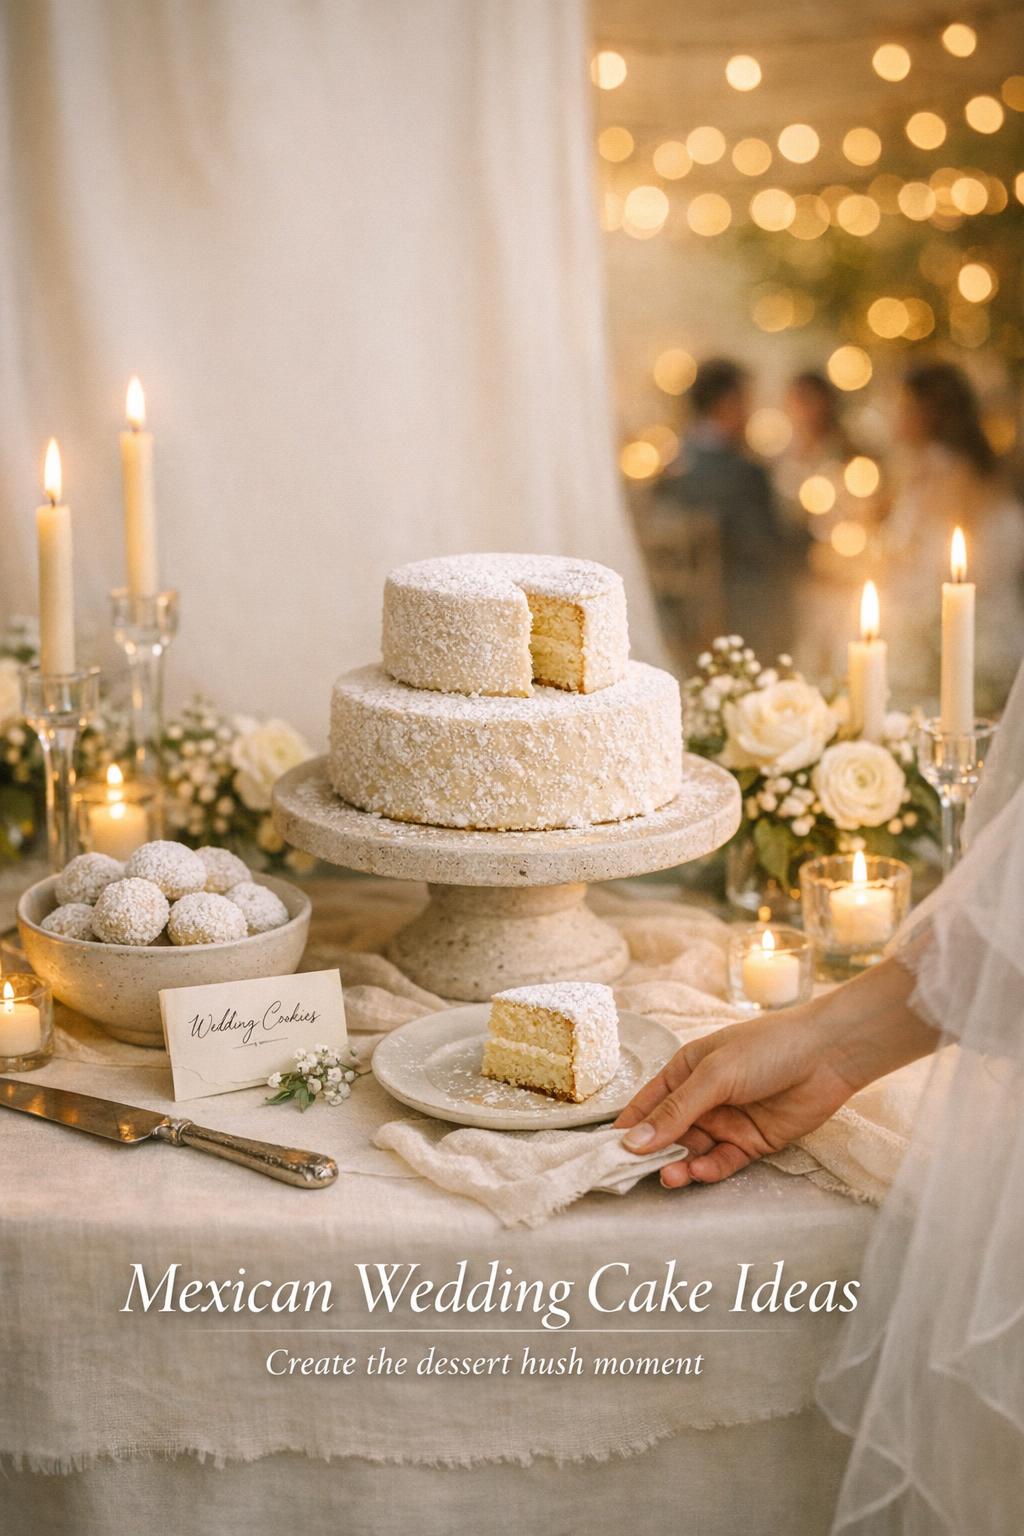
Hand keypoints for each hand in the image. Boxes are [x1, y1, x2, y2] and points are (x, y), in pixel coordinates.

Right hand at [614, 958, 936, 1188]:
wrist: (827, 1055)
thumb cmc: (765, 1049)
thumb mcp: (713, 1076)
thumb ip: (675, 1112)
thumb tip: (632, 1141)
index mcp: (684, 1071)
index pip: (646, 1104)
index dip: (627, 1128)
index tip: (604, 1154)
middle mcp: (702, 1099)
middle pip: (667, 1134)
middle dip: (652, 1154)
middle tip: (635, 1175)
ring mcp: (726, 1122)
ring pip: (693, 1152)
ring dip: (680, 1165)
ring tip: (670, 1176)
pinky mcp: (752, 1143)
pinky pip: (723, 1162)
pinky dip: (709, 1170)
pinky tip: (701, 1171)